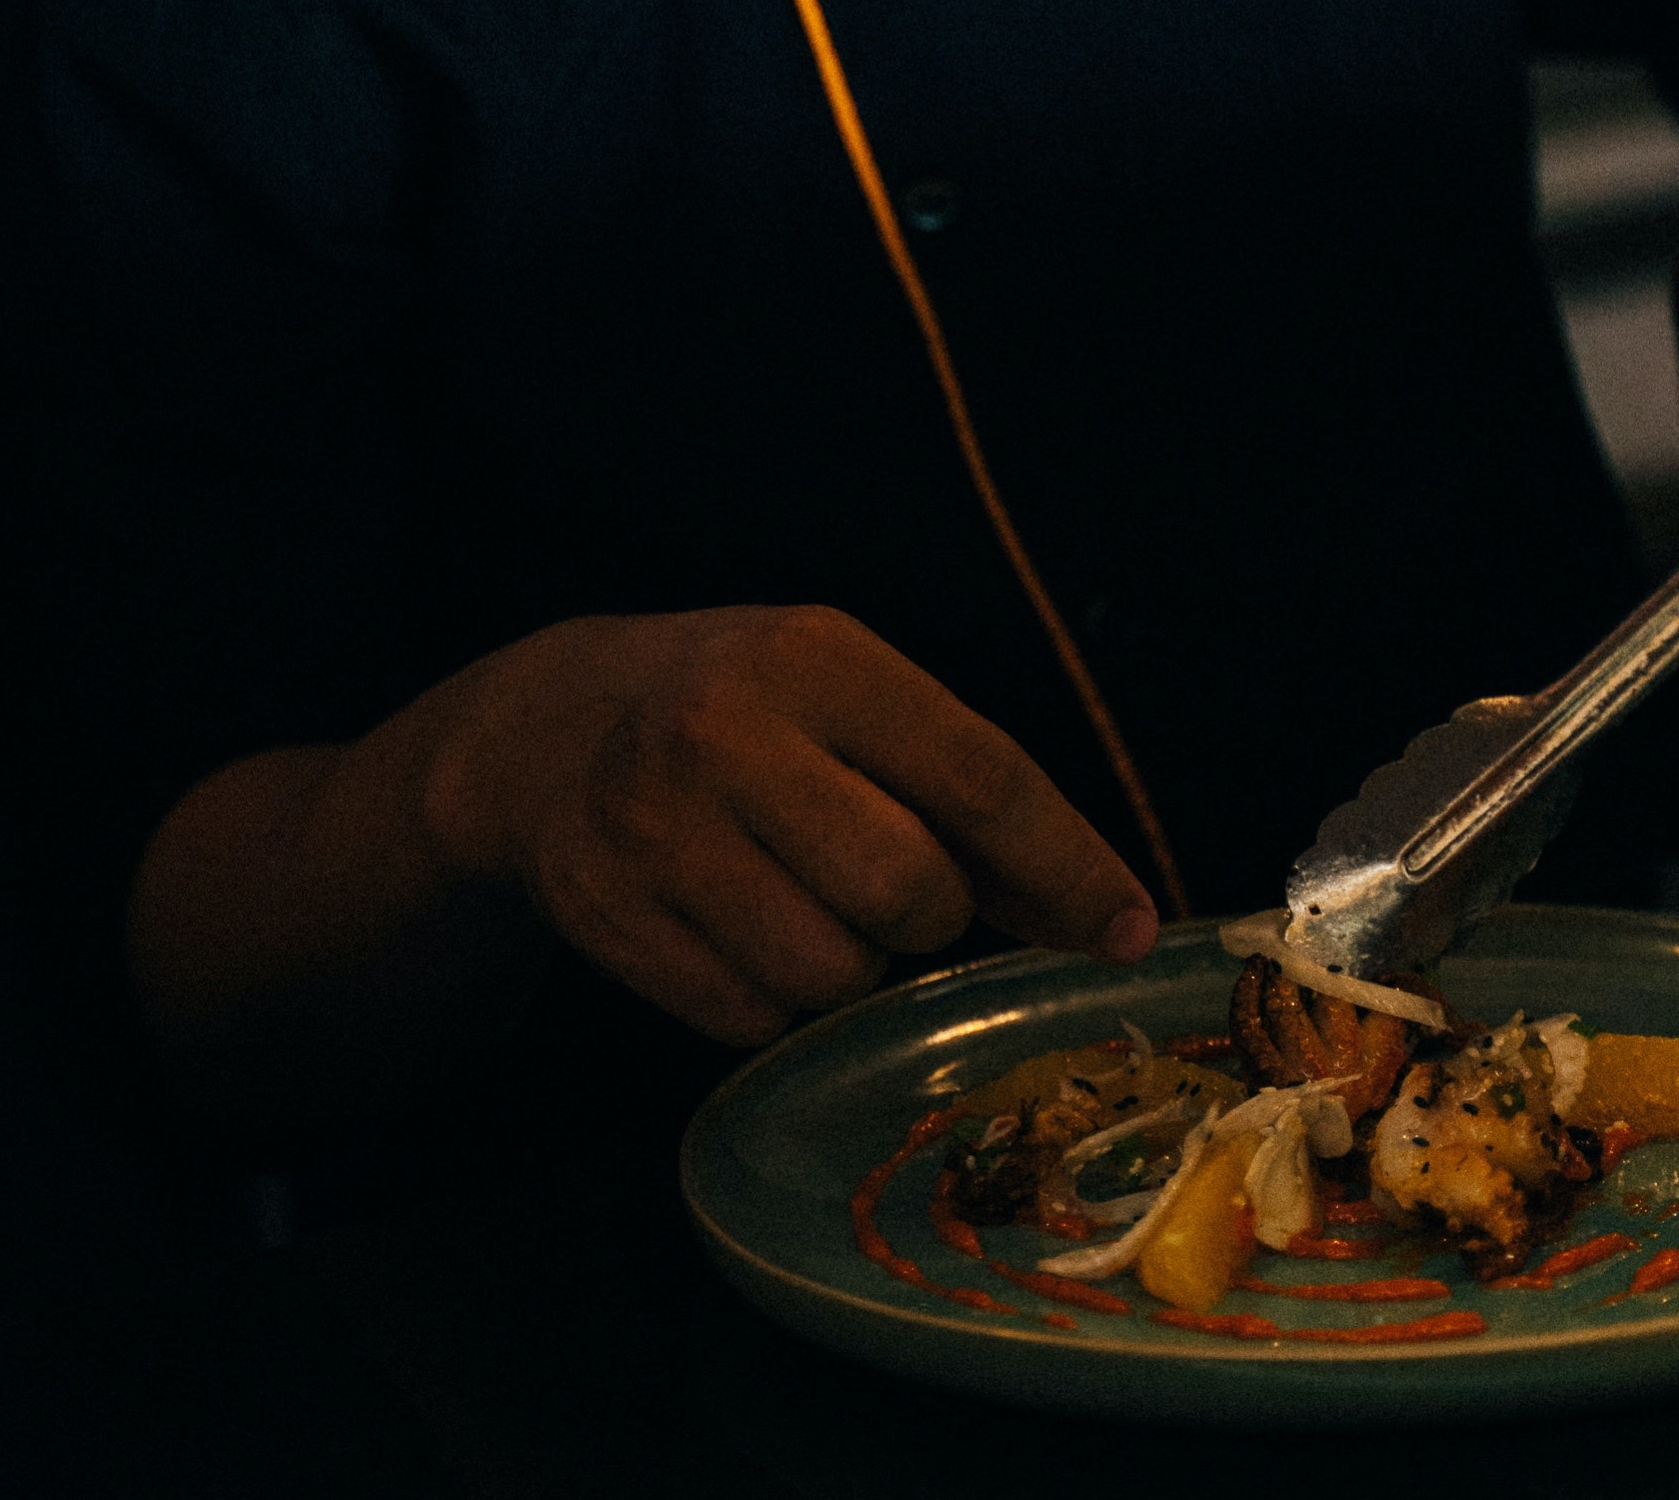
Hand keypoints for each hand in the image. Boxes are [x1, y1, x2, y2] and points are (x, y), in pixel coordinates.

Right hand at [418, 605, 1157, 1046]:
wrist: (548, 730)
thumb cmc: (745, 709)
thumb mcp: (849, 695)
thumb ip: (963, 784)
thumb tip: (1100, 912)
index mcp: (816, 659)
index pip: (980, 777)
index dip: (1068, 865)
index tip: (1129, 930)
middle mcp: (728, 734)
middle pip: (910, 891)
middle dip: (934, 914)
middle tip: (900, 889)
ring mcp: (656, 832)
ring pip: (832, 972)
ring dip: (854, 962)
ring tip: (807, 898)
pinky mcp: (609, 922)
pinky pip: (753, 1019)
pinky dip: (777, 999)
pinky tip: (744, 929)